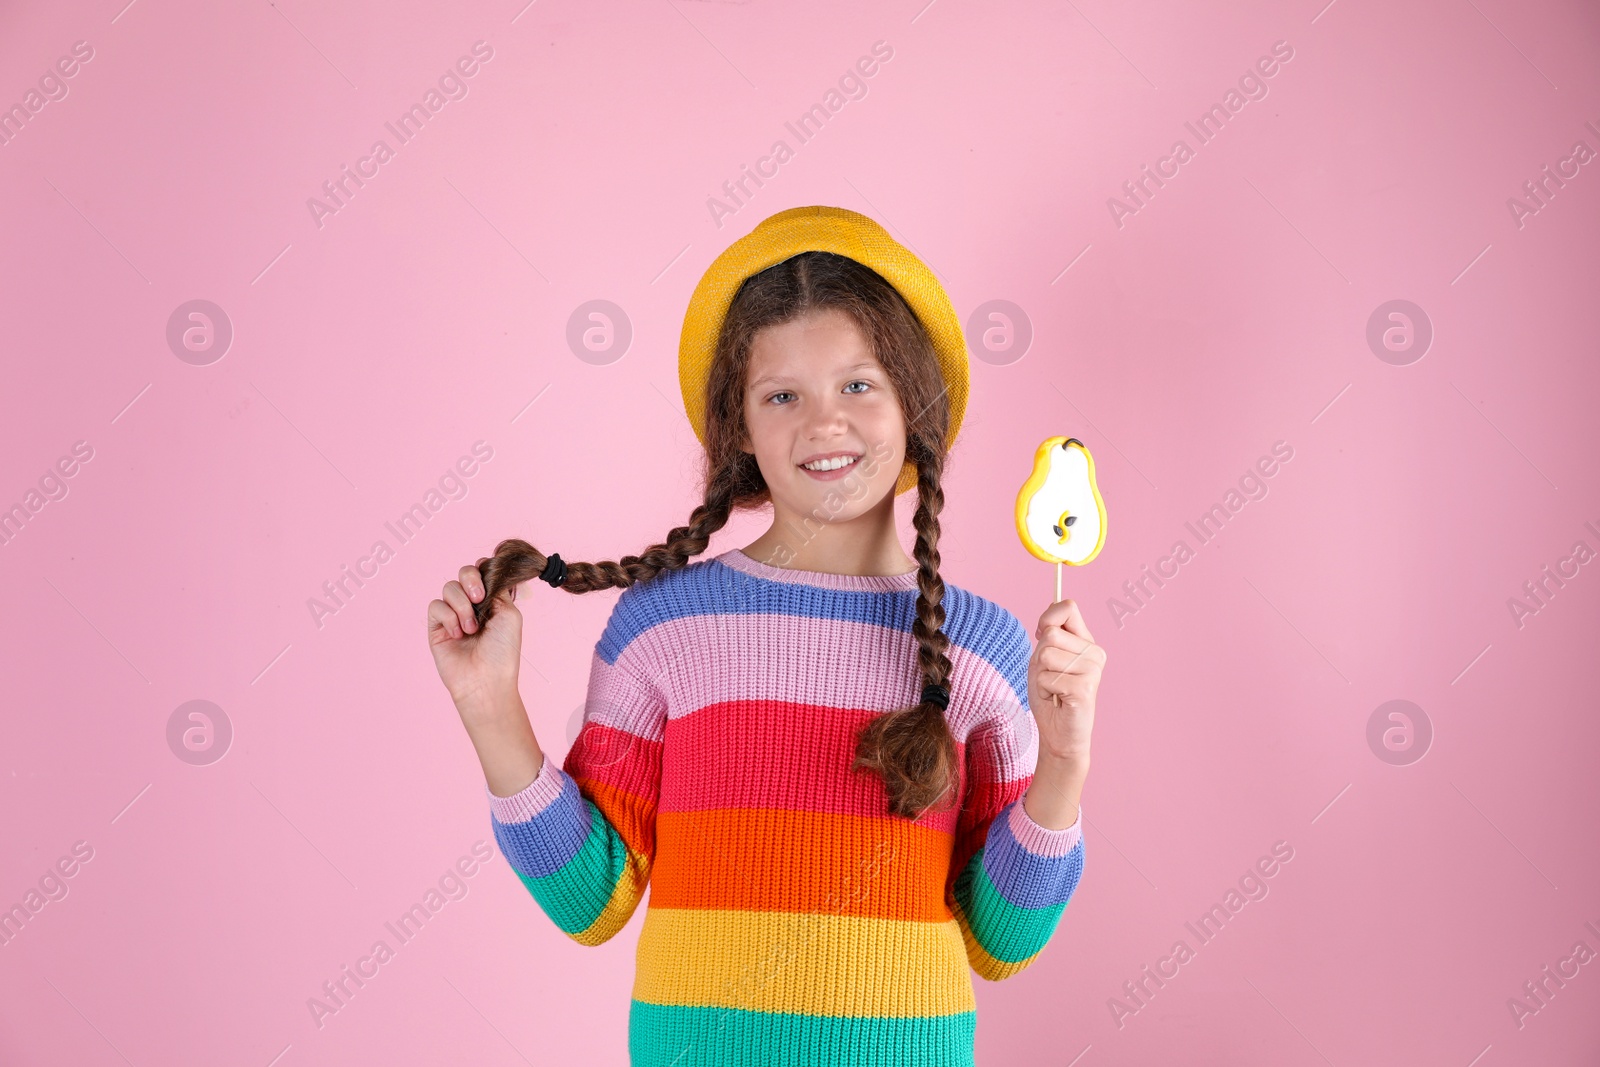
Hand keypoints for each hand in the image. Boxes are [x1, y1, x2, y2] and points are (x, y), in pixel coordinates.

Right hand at [427, 559, 524, 726]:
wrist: (485, 680)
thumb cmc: (502, 652)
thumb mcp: (510, 614)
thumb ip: (498, 589)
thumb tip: (486, 572)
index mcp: (491, 600)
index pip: (482, 571)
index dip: (483, 571)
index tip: (490, 585)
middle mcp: (472, 605)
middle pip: (464, 572)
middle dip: (471, 579)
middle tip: (479, 598)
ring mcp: (453, 615)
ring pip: (449, 587)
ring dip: (462, 605)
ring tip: (472, 628)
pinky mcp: (436, 627)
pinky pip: (436, 606)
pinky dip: (449, 617)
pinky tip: (459, 634)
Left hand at [1027, 598, 1103, 759]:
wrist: (1059, 734)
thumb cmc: (1050, 697)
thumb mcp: (1043, 659)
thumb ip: (1048, 634)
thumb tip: (1053, 607)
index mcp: (1086, 641)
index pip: (1067, 607)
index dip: (1046, 619)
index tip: (1041, 638)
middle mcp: (1095, 652)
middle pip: (1050, 634)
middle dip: (1039, 658)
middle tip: (1050, 678)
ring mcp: (1093, 669)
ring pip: (1046, 655)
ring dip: (1041, 676)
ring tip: (1054, 690)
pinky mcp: (1085, 687)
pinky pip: (1048, 677)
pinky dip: (1044, 690)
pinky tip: (1058, 700)